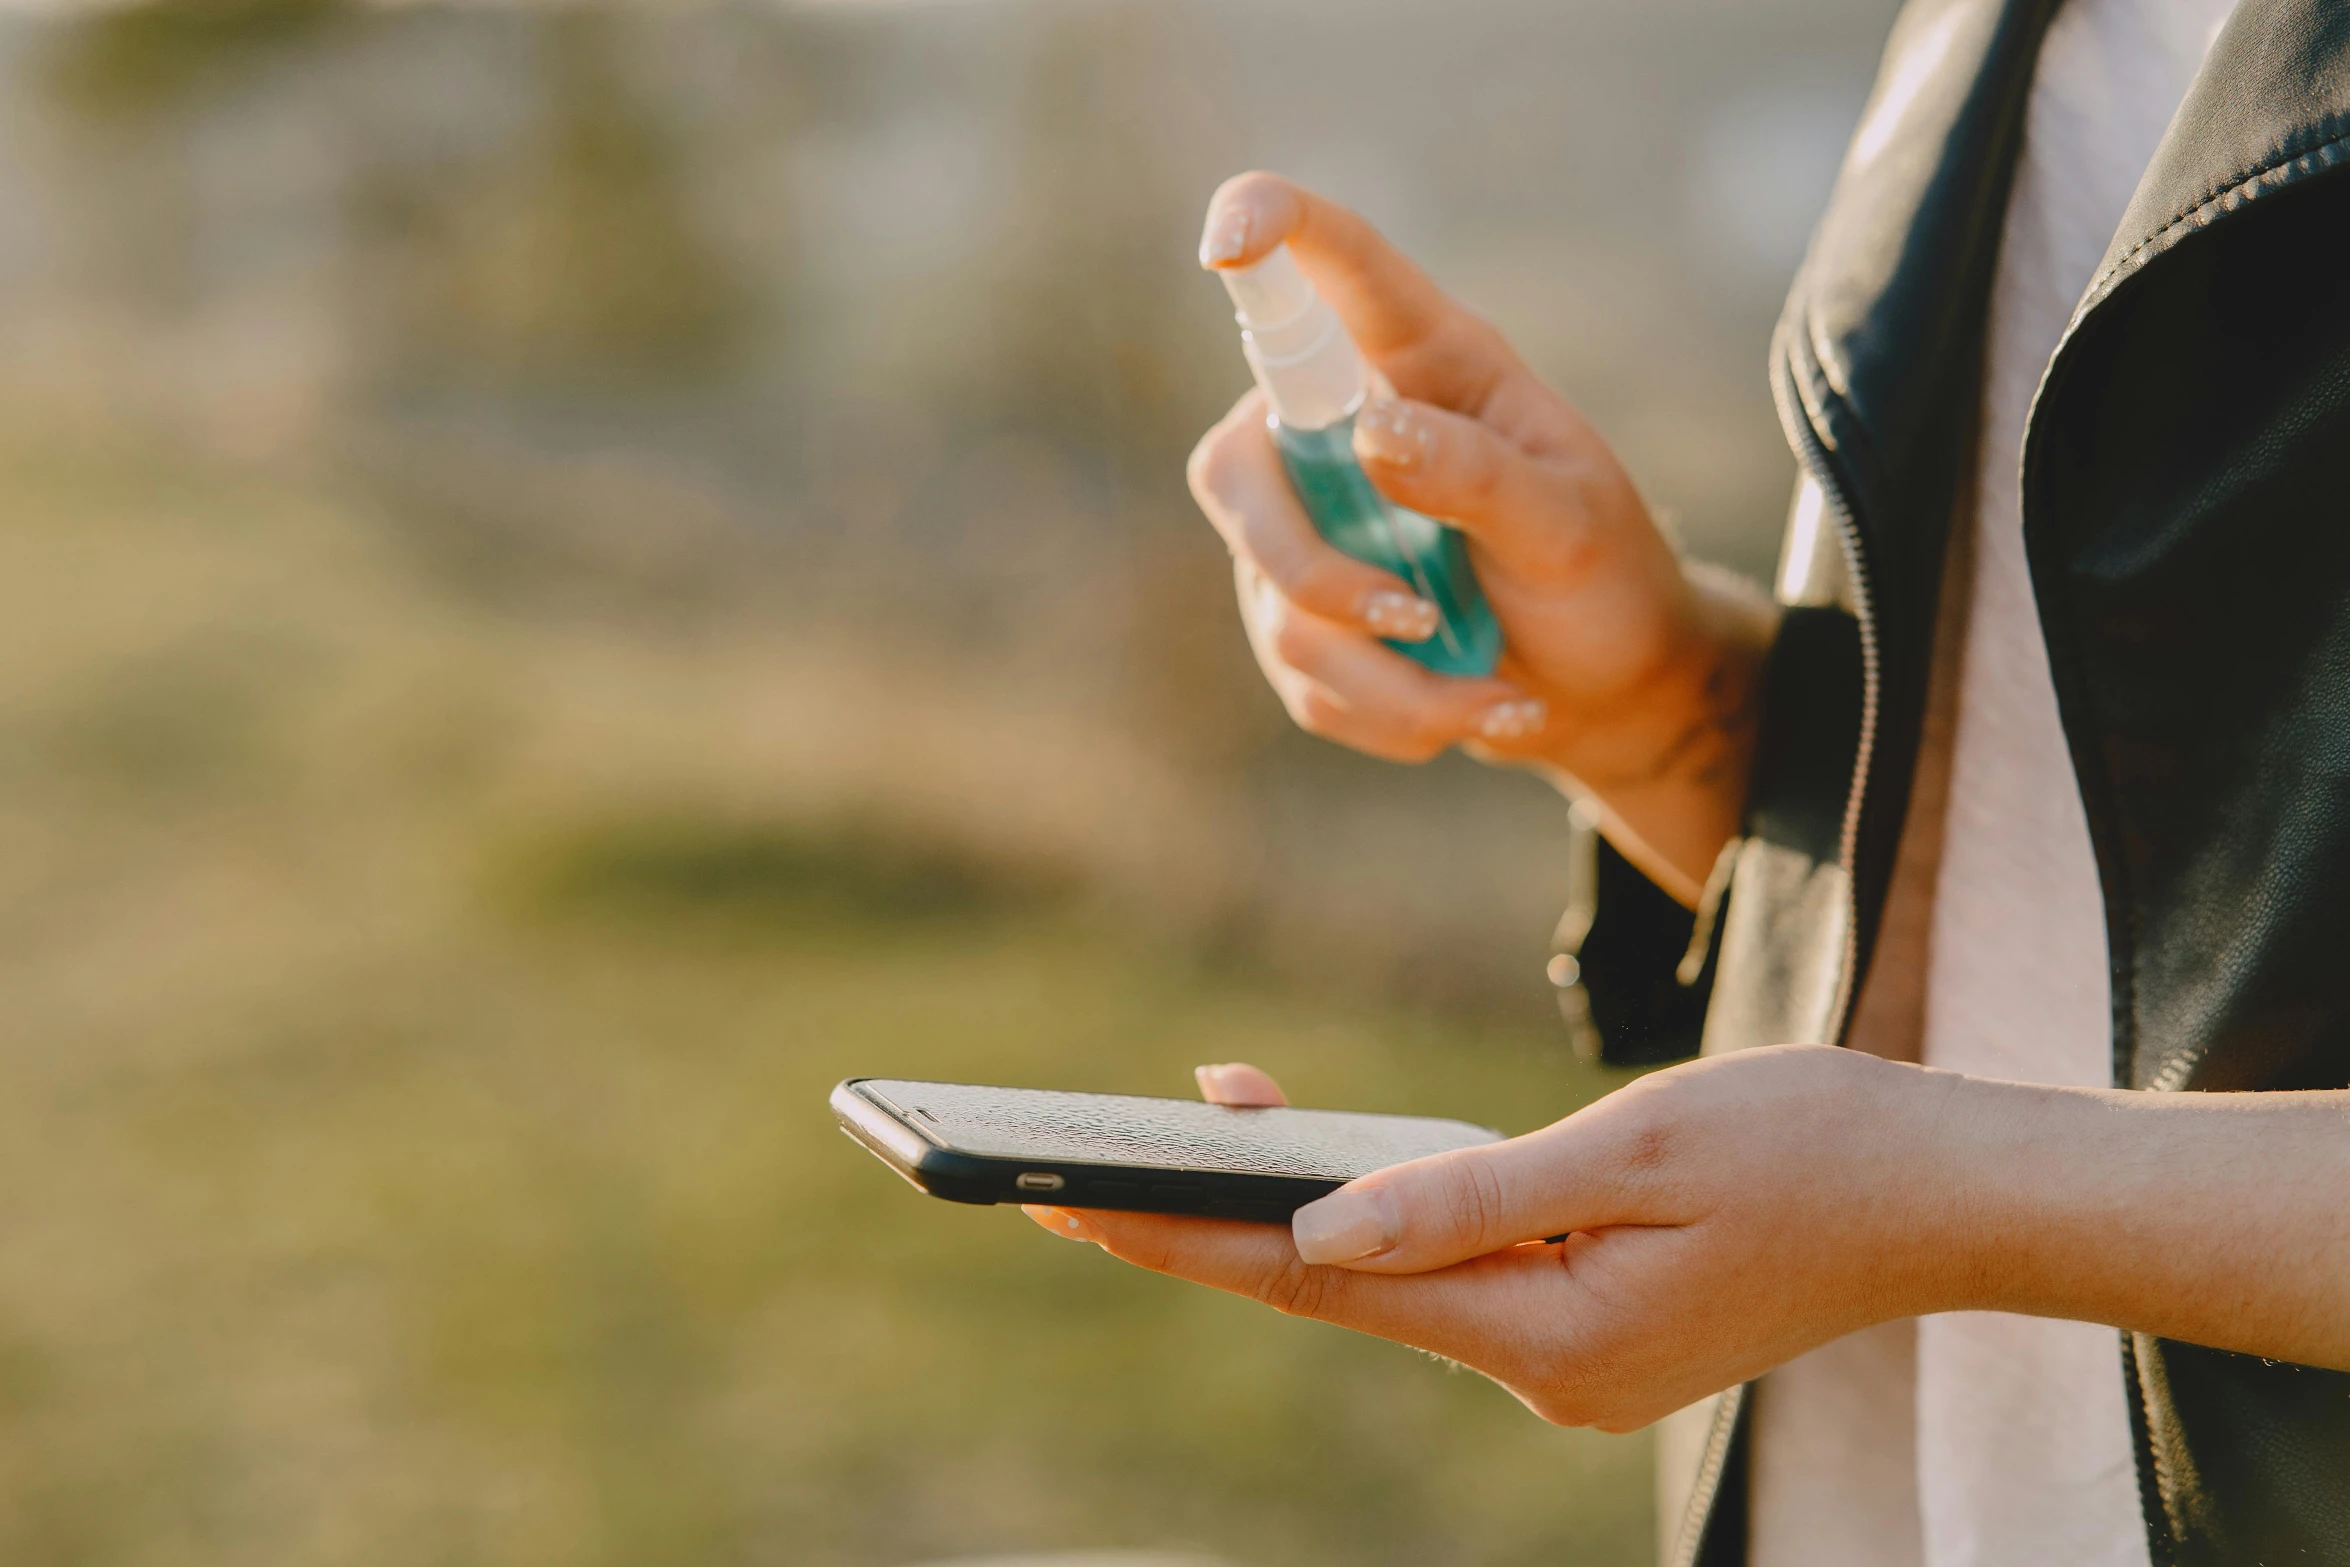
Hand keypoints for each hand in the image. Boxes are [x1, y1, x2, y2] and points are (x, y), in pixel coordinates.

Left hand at [1029, 1056, 2349, 1421]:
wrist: (1952, 1190)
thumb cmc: (1815, 1145)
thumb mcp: (1636, 1146)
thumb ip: (1467, 1194)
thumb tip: (1314, 1222)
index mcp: (1549, 1333)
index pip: (1319, 1281)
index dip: (1187, 1235)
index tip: (1064, 1201)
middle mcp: (1542, 1364)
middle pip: (1332, 1289)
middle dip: (1201, 1227)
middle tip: (1061, 1171)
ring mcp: (1567, 1350)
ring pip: (1387, 1276)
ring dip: (1285, 1207)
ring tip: (1180, 1126)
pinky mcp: (1587, 1316)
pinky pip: (1451, 1266)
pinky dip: (1379, 1209)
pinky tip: (1326, 1155)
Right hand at [1191, 173, 1777, 901]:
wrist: (1609, 692)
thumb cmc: (1604, 580)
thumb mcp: (1569, 525)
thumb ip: (1475, 475)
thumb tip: (1370, 432)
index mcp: (1424, 363)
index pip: (1333, 267)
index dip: (1269, 228)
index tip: (1227, 239)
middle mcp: (1344, 430)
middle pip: (1237, 469)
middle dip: (1312, 571)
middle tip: (1414, 621)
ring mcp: (1311, 525)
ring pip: (1275, 601)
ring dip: (1387, 677)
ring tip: (1490, 694)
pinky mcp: (1301, 615)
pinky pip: (1301, 676)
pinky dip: (1390, 714)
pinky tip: (1463, 709)